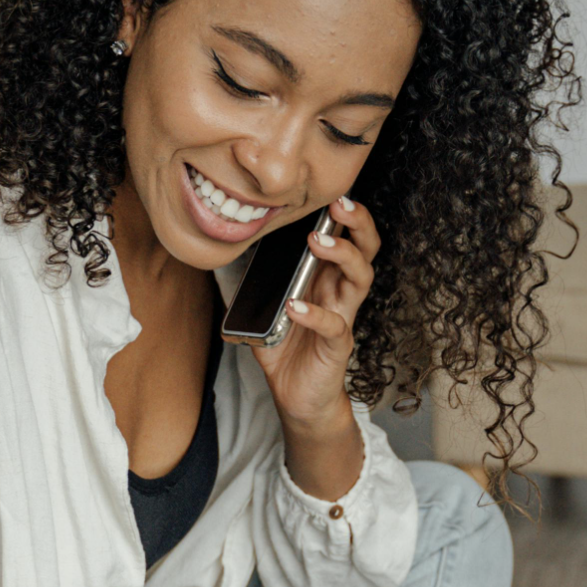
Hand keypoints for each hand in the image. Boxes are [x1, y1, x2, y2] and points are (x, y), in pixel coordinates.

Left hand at [250, 195, 379, 428]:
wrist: (297, 396)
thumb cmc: (286, 347)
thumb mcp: (263, 309)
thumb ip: (249, 284)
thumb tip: (221, 258)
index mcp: (325, 277)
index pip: (347, 238)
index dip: (347, 214)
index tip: (333, 190)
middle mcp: (339, 292)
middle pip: (365, 250)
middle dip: (358, 224)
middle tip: (341, 205)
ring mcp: (342, 316)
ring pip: (360, 278)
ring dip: (342, 255)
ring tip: (317, 242)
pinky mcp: (337, 345)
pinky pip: (334, 325)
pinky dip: (314, 313)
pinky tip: (296, 306)